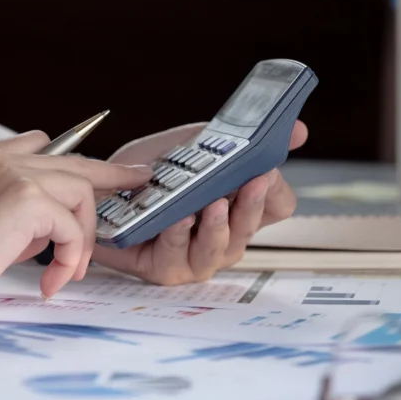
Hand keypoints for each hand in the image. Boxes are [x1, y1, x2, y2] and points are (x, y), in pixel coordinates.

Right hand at [0, 131, 151, 314]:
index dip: (74, 157)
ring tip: (69, 271)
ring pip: (81, 195)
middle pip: (75, 161)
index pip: (41, 142)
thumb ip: (20, 211)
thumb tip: (59, 223)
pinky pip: (72, 228)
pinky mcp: (27, 200)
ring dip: (83, 239)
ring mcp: (15, 173)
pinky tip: (53, 282)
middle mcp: (1, 157)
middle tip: (139, 179)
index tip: (102, 167)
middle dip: (113, 173)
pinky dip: (71, 258)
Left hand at [90, 120, 307, 284]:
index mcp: (241, 207)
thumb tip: (298, 129)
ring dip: (219, 226)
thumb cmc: (152, 171)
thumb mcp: (197, 142)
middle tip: (251, 180)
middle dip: (251, 204)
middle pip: (251, 227)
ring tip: (214, 205)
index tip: (267, 169)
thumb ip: (241, 137)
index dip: (275, 189)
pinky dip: (180, 235)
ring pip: (221, 247)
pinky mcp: (166, 270)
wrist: (101, 186)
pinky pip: (179, 257)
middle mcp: (226, 237)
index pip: (278, 205)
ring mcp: (199, 258)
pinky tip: (179, 218)